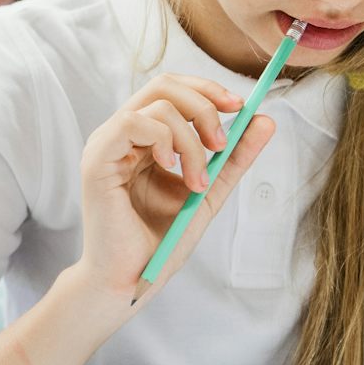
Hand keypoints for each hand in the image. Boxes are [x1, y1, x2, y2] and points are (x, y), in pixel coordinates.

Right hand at [76, 75, 275, 303]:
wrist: (131, 280)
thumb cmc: (160, 241)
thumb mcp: (208, 192)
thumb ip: (233, 158)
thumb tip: (266, 120)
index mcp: (143, 139)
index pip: (172, 90)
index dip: (207, 90)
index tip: (238, 108)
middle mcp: (122, 135)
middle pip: (163, 84)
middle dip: (204, 105)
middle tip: (221, 143)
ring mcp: (106, 144)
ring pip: (157, 106)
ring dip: (190, 140)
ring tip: (196, 181)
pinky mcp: (97, 159)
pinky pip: (134, 123)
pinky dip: (164, 140)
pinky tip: (171, 169)